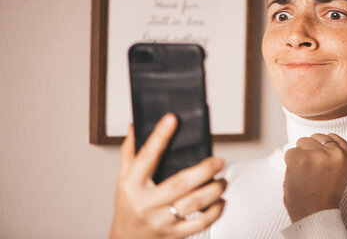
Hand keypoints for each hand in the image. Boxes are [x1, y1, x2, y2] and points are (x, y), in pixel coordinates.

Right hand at [109, 113, 226, 238]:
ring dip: (214, 190)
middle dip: (203, 170)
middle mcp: (146, 203)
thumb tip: (134, 126)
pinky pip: (199, 224)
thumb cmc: (128, 205)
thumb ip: (130, 152)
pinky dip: (215, 211)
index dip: (160, 137)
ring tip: (223, 180)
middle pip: (179, 184)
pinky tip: (220, 200)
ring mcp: (161, 221)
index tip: (172, 120)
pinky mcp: (174, 234)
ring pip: (193, 204)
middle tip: (219, 160)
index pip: (147, 157)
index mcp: (132, 185)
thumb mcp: (123, 178)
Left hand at [283, 133, 346, 221]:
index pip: (332, 137)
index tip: (324, 166)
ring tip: (307, 174)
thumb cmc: (325, 194)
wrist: (316, 215)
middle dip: (311, 151)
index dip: (323, 151)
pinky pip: (290, 152)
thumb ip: (333, 152)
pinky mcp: (301, 158)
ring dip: (301, 156)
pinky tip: (299, 176)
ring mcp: (318, 155)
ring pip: (302, 142)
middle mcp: (337, 153)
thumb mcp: (340, 170)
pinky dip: (290, 164)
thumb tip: (316, 138)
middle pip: (315, 138)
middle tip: (314, 172)